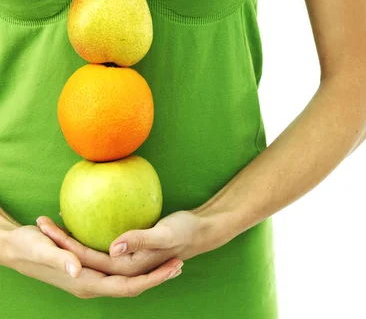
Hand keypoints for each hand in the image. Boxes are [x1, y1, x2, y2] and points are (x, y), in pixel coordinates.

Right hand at [1, 224, 182, 298]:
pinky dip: (136, 269)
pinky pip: (118, 274)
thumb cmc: (25, 246)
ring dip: (149, 274)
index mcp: (84, 283)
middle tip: (181, 264)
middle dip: (157, 278)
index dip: (151, 279)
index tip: (173, 267)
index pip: (126, 287)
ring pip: (127, 281)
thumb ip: (60, 258)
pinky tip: (147, 256)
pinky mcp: (90, 271)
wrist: (12, 248)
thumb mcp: (41, 249)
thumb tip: (78, 269)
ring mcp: (91, 280)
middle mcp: (90, 285)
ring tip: (172, 262)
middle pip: (132, 287)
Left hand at [38, 210, 230, 276]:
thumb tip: (113, 247)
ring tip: (52, 223)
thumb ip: (140, 240)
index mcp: (128, 268)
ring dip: (71, 241)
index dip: (66, 246)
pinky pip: (101, 244)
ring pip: (90, 253)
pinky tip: (83, 217)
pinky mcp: (128, 251)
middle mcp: (122, 268)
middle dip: (60, 244)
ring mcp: (125, 260)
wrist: (201, 231)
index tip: (49, 229)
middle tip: (41, 223)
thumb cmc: (185, 231)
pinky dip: (88, 234)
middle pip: (83, 258)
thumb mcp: (165, 234)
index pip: (88, 259)